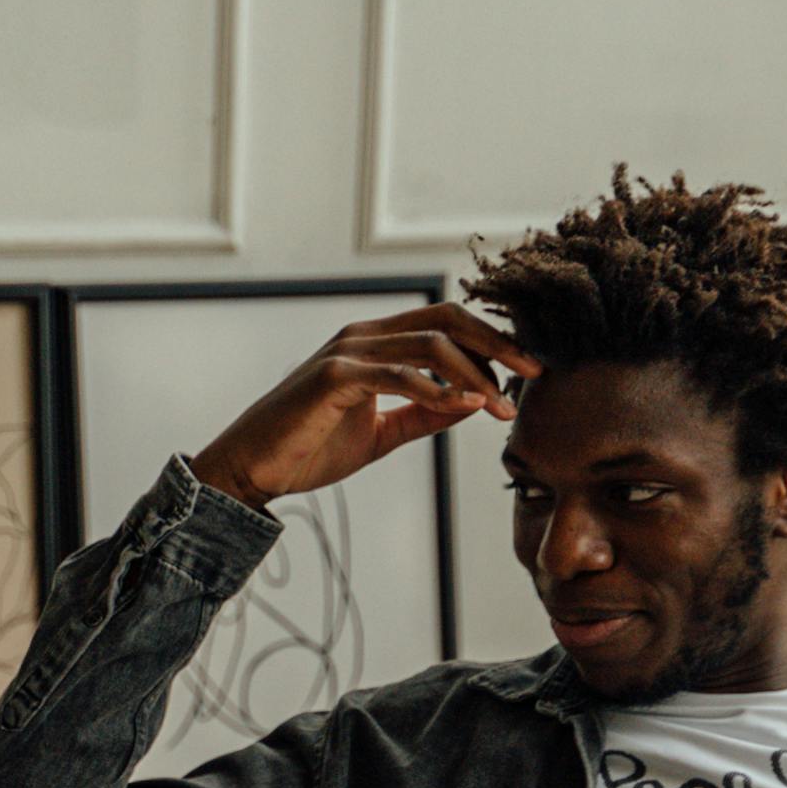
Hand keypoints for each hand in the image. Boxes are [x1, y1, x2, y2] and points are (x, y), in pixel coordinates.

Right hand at [190, 304, 539, 510]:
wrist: (253, 468)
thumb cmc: (310, 448)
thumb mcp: (381, 433)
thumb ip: (424, 415)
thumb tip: (473, 405)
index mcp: (376, 341)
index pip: (447, 322)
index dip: (492, 341)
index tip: (527, 373)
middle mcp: (363, 334)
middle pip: (447, 319)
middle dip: (497, 344)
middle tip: (533, 373)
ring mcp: (347, 351)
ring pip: (429, 343)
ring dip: (474, 374)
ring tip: (500, 406)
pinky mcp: (333, 377)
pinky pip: (398, 375)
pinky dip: (437, 390)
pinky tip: (465, 408)